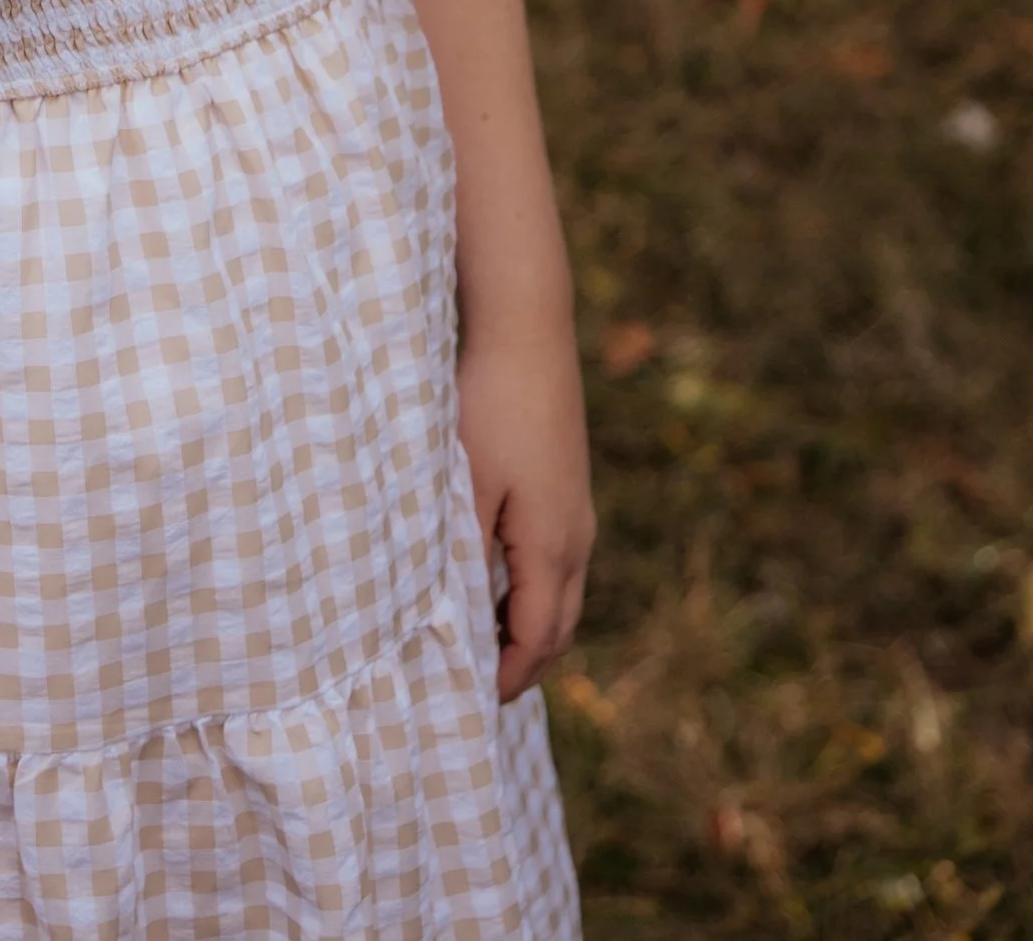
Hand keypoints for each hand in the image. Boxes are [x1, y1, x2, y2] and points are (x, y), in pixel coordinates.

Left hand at [456, 318, 593, 701]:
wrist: (527, 331)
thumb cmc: (489, 405)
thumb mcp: (467, 484)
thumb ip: (464, 552)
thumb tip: (455, 614)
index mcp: (552, 546)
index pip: (535, 640)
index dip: (505, 678)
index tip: (468, 701)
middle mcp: (576, 537)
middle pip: (557, 628)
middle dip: (523, 664)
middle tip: (476, 687)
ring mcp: (578, 512)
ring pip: (561, 596)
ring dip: (528, 628)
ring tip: (482, 644)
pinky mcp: (569, 488)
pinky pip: (558, 564)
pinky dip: (532, 592)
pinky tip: (494, 581)